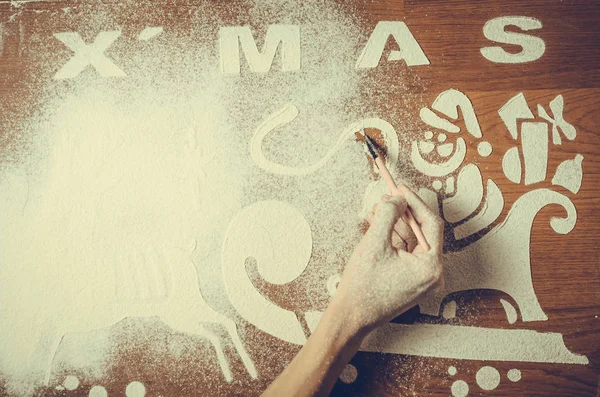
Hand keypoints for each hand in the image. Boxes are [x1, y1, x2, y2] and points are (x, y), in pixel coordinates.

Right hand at [331, 187, 443, 334]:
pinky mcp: (413, 282)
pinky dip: (395, 239)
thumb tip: (398, 198)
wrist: (351, 317)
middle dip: (403, 213)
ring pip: (414, 241)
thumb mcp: (374, 242)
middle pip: (423, 232)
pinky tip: (380, 228)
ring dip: (397, 224)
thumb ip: (389, 214)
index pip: (430, 223)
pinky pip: (408, 253)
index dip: (414, 202)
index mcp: (431, 267)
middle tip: (386, 198)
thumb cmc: (362, 285)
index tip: (400, 188)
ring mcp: (424, 280)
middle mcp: (433, 275)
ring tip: (377, 212)